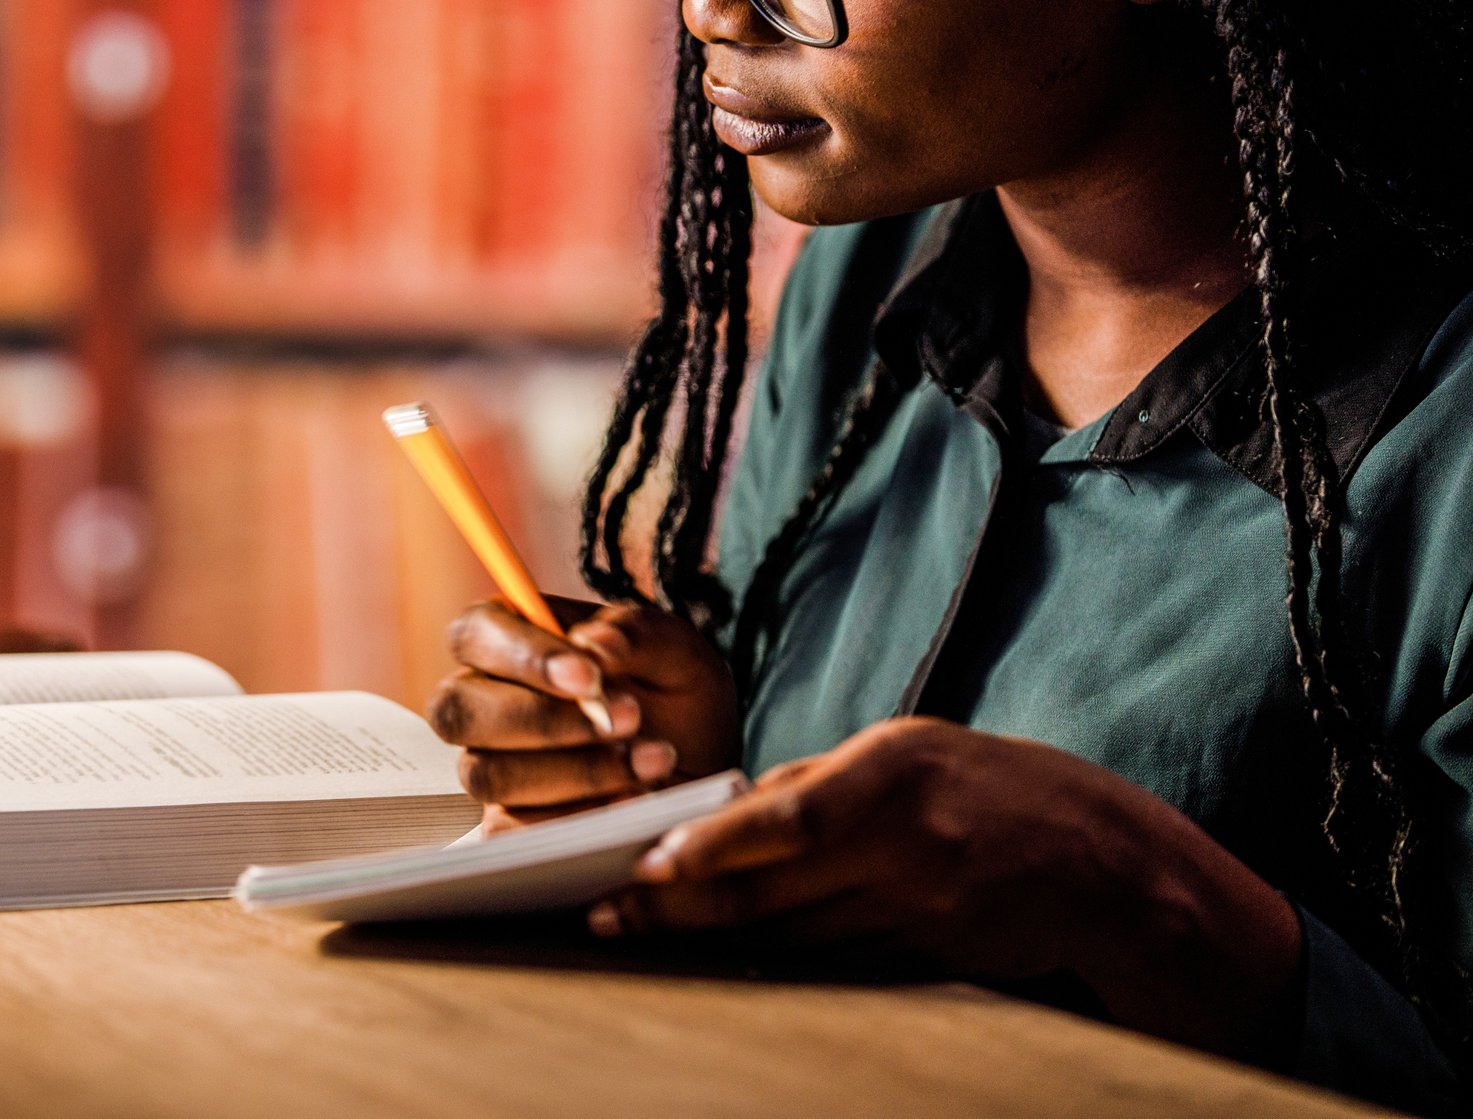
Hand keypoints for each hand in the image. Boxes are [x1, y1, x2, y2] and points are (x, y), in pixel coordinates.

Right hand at [425, 596, 739, 831]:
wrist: (704, 769)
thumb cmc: (676, 697)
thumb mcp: (675, 652)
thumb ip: (635, 634)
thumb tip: (593, 644)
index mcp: (510, 641)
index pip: (475, 633)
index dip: (522, 655)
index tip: (589, 676)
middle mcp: (485, 703)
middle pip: (457, 710)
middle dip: (542, 720)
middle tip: (628, 718)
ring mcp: (491, 767)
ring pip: (488, 775)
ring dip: (574, 771)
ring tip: (650, 760)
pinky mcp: (510, 824)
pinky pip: (510, 832)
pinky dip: (576, 818)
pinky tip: (630, 802)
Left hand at [589, 717, 1302, 1060]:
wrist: (1107, 861)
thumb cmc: (990, 787)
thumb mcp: (909, 752)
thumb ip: (818, 781)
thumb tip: (724, 813)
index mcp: (893, 771)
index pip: (784, 817)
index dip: (707, 849)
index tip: (640, 867)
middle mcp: (906, 840)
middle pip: (772, 889)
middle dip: (679, 909)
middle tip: (608, 918)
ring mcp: (921, 908)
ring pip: (791, 936)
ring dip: (712, 941)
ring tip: (643, 940)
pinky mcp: (929, 959)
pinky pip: (833, 964)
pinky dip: (773, 962)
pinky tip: (723, 961)